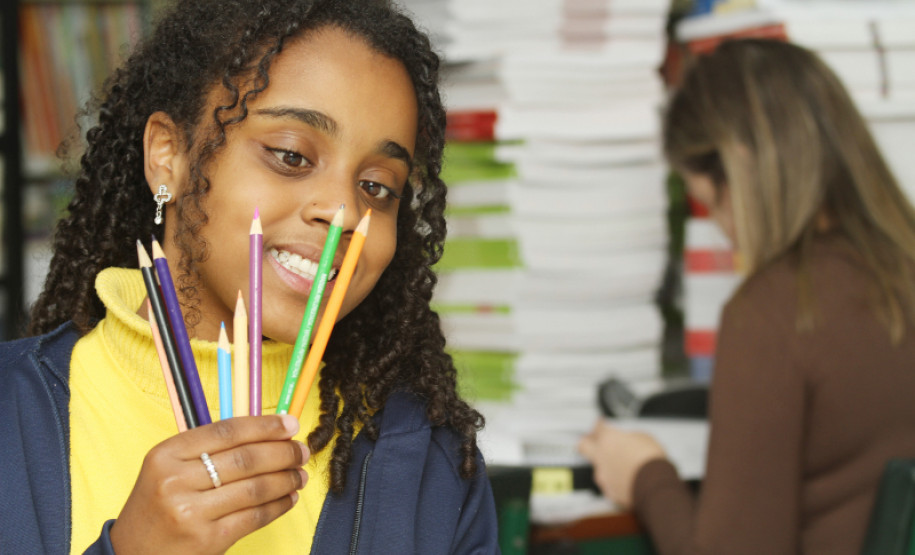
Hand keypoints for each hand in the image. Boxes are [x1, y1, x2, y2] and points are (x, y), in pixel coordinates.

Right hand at [109, 415, 308, 554]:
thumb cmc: (156, 508)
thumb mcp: (167, 469)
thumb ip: (207, 450)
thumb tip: (266, 434)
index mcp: (166, 455)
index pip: (227, 431)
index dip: (264, 426)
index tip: (290, 424)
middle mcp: (176, 481)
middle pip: (246, 458)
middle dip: (283, 453)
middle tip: (302, 451)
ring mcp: (190, 512)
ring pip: (255, 487)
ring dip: (286, 479)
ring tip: (299, 475)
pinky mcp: (207, 540)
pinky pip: (254, 517)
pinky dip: (278, 505)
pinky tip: (288, 498)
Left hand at [577, 421, 665, 509]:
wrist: (655, 484)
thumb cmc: (651, 460)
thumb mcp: (644, 438)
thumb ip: (630, 437)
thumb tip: (629, 440)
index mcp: (608, 438)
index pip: (598, 427)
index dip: (599, 424)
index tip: (600, 424)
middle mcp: (601, 456)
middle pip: (583, 445)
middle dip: (587, 442)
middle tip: (593, 441)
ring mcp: (603, 474)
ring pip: (597, 467)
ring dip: (605, 465)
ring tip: (620, 466)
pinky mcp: (609, 490)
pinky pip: (608, 483)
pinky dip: (614, 481)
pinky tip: (625, 480)